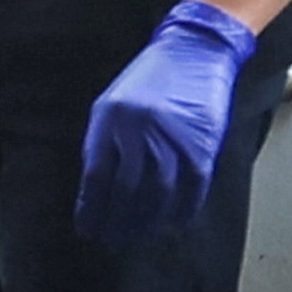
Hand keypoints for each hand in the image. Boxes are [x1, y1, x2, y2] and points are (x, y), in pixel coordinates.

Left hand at [72, 0, 251, 247]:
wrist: (194, 50)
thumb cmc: (148, 79)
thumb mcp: (110, 103)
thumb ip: (101, 143)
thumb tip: (93, 191)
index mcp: (112, 119)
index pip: (96, 177)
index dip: (91, 209)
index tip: (88, 230)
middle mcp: (141, 130)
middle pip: (126, 191)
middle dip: (116, 222)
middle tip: (111, 242)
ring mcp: (174, 138)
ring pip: (158, 195)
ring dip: (145, 223)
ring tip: (136, 238)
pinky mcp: (203, 145)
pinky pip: (192, 190)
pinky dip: (182, 212)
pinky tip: (171, 225)